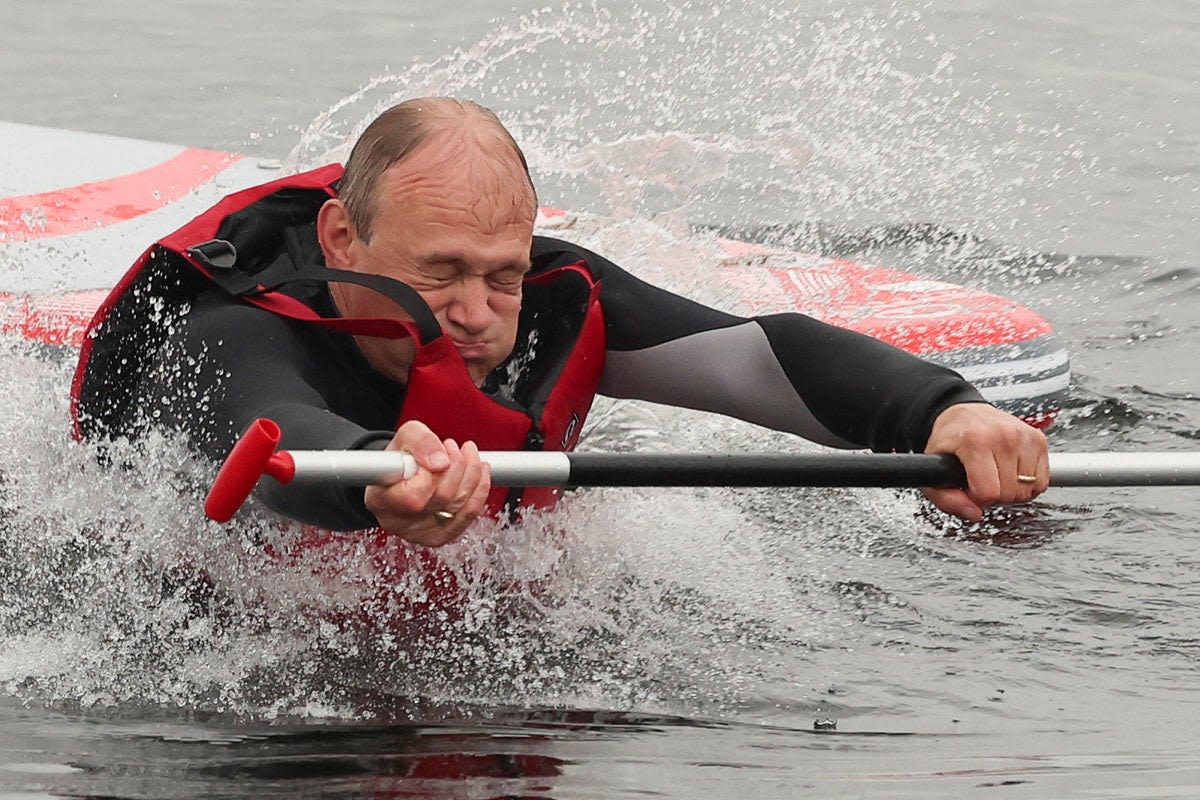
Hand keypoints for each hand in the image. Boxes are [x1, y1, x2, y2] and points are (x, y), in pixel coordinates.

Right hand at [363, 421, 491, 545]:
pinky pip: (469, 514)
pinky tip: (480, 471)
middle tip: (453, 447)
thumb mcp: (404, 437)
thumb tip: (441, 461)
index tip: (439, 452)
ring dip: (472, 473)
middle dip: (457, 465)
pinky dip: (480, 489)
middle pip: (443, 499)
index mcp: (382, 501)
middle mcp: (400, 522)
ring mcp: (421, 532)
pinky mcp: (441, 535)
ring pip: (460, 506)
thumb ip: (421, 441)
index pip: (414, 496)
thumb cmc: (398, 460)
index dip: (432, 473)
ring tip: (467, 454)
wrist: (399, 477)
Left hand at [920, 402, 1047, 520]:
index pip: (989, 492)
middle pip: (1010, 493)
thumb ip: (948, 500)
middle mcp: (1003, 436)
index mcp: (976, 441)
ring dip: (1012, 490)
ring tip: (996, 476)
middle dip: (995, 496)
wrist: (963, 415)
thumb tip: (974, 514)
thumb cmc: (950, 442)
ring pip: (1028, 489)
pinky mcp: (1038, 440)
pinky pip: (1042, 481)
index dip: (977, 499)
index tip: (970, 488)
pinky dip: (1027, 484)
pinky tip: (1011, 474)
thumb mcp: (934, 471)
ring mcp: (1023, 436)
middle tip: (983, 481)